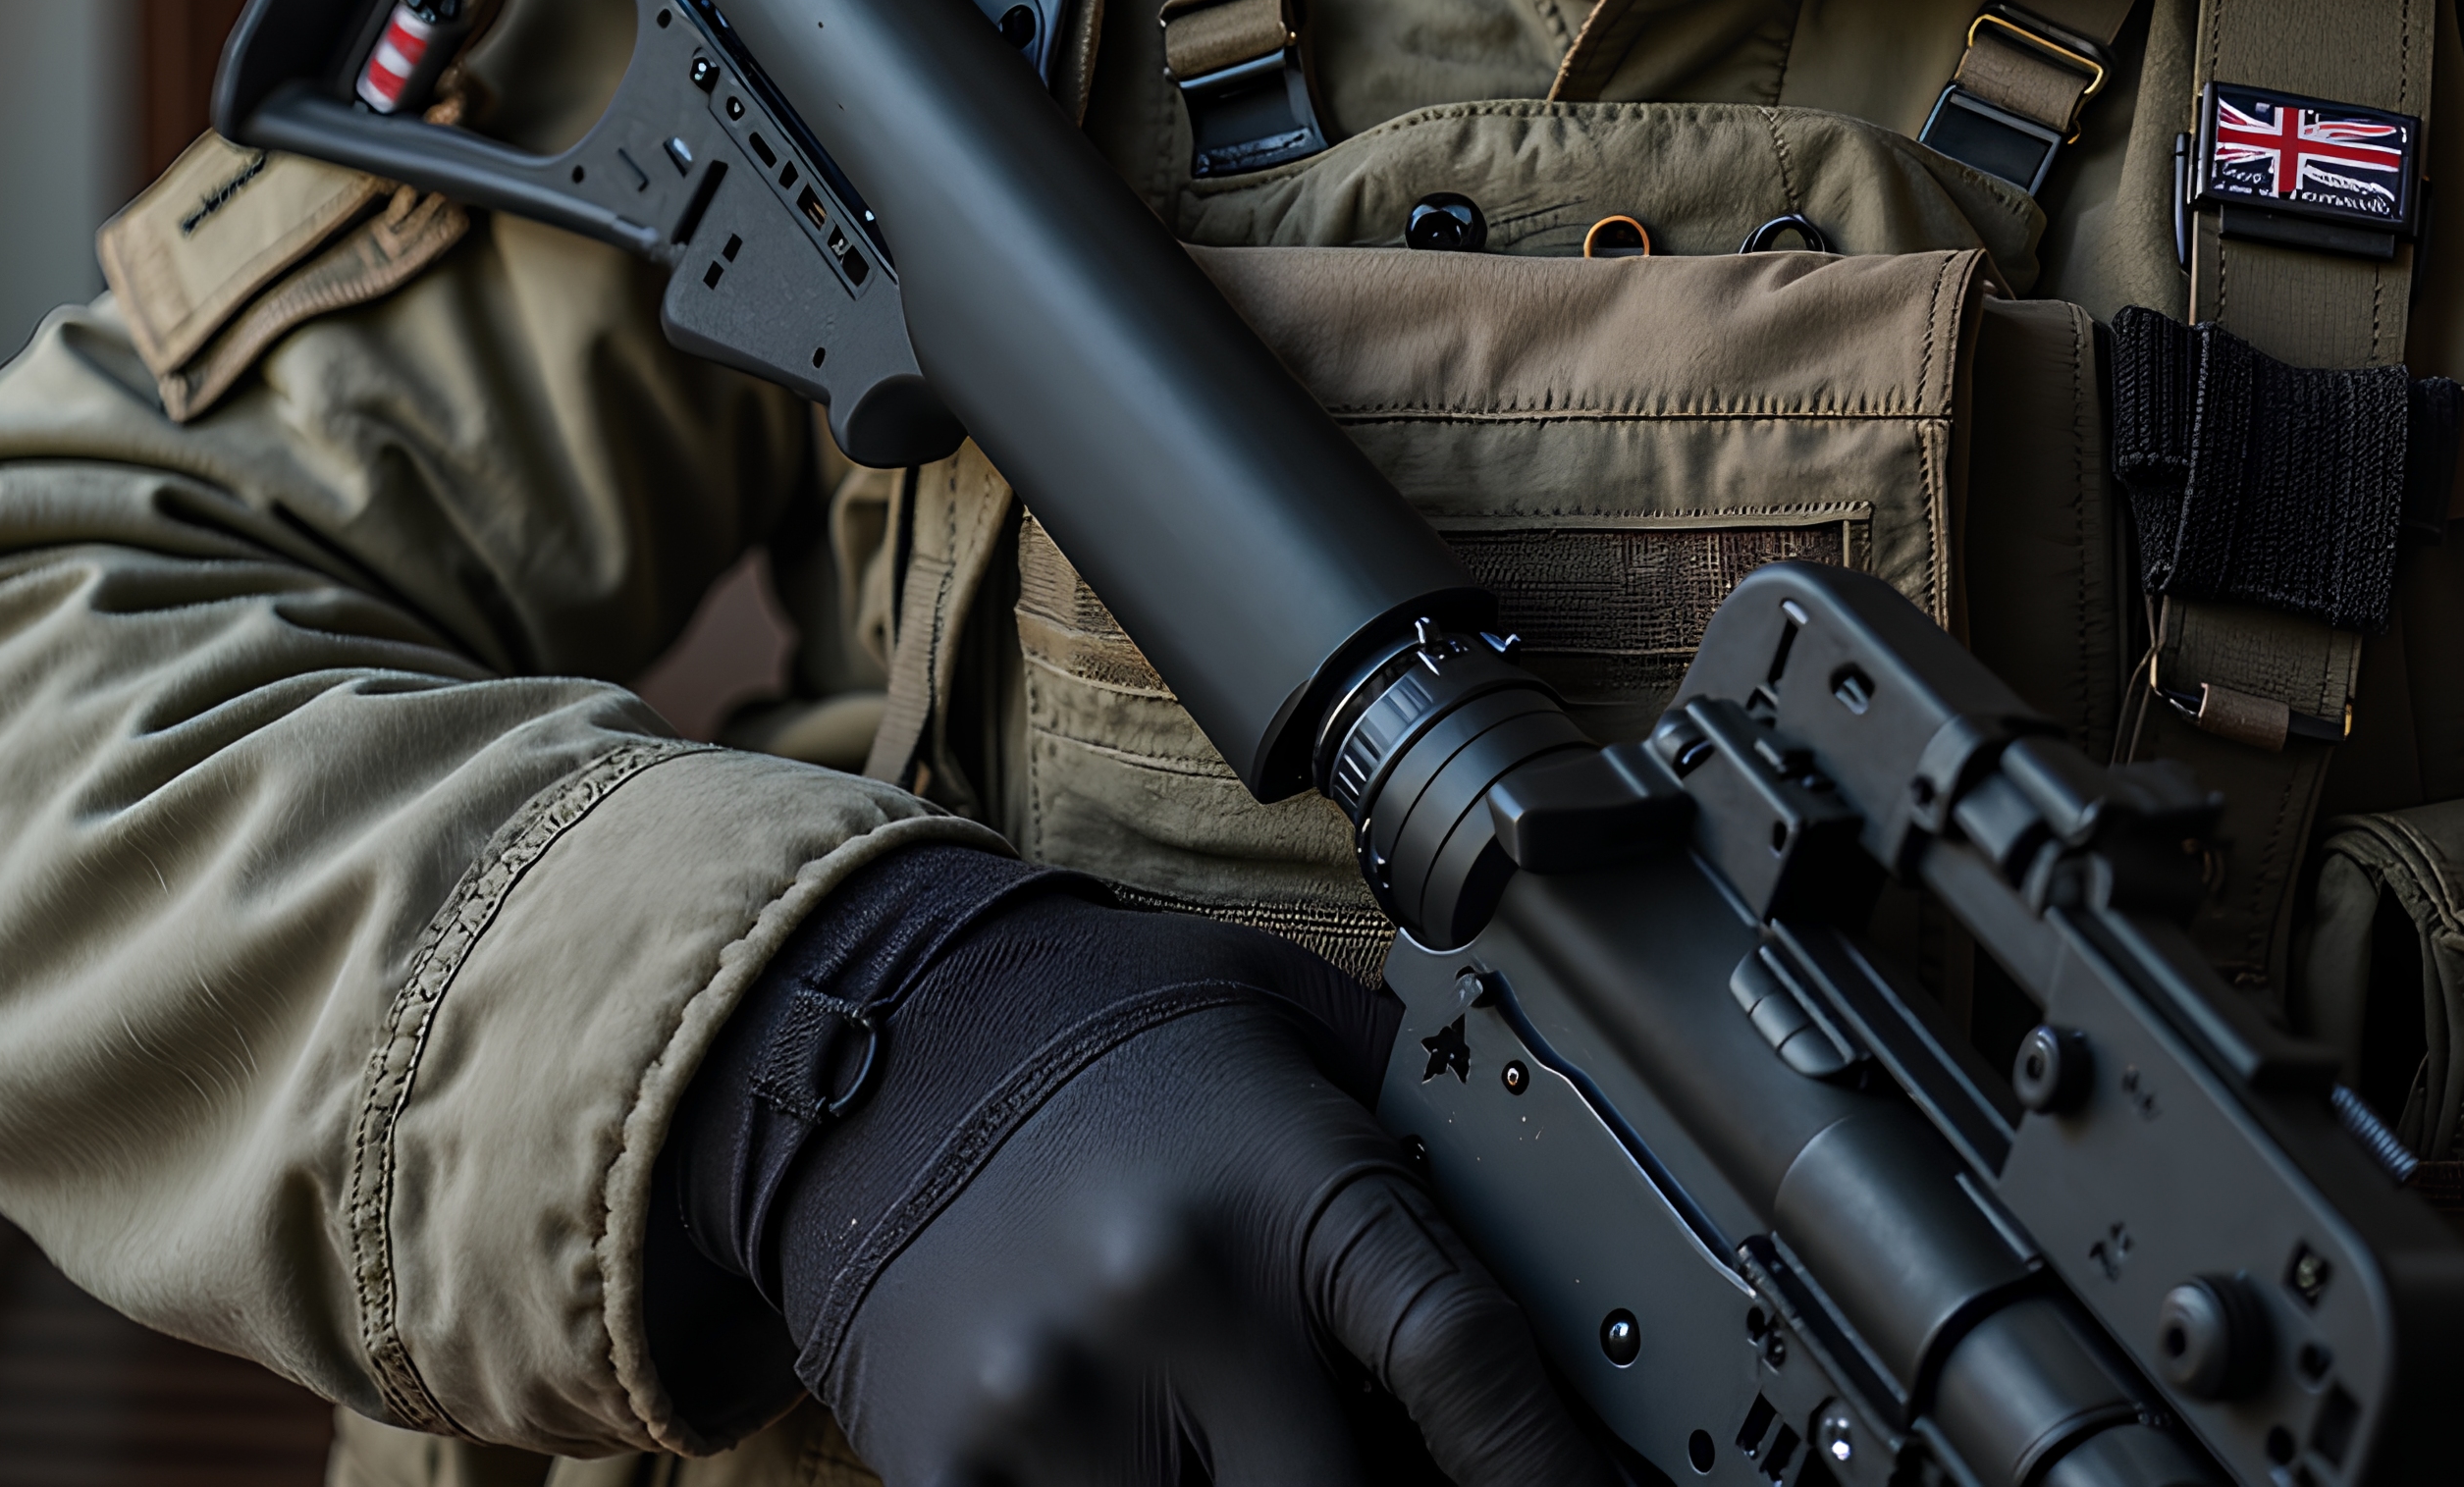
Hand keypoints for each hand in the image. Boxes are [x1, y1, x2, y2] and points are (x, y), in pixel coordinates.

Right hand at [823, 959, 1595, 1486]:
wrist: (888, 1037)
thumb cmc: (1116, 1031)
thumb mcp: (1288, 1021)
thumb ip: (1420, 1115)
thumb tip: (1574, 1202)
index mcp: (1280, 1179)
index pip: (1462, 1357)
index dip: (1549, 1468)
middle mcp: (1174, 1294)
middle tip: (1422, 1478)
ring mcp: (1056, 1399)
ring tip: (1260, 1450)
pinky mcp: (954, 1471)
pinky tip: (1166, 1475)